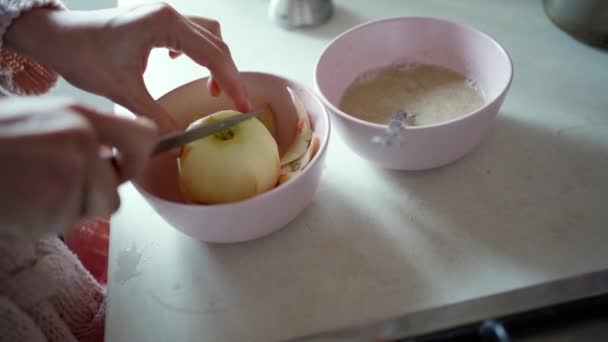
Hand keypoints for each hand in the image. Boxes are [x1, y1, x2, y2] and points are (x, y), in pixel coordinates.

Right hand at [0, 97, 156, 241]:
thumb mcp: (38, 117)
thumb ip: (80, 133)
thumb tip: (114, 152)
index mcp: (79, 117)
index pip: (143, 137)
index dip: (138, 158)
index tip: (127, 167)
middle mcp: (81, 144)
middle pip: (115, 191)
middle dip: (91, 197)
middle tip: (55, 186)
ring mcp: (68, 177)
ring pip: (90, 211)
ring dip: (65, 209)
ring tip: (30, 190)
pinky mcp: (52, 207)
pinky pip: (61, 224)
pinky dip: (41, 221)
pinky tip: (19, 201)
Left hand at [5, 3, 251, 131]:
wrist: (55, 36)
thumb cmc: (82, 54)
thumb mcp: (122, 91)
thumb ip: (155, 116)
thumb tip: (178, 140)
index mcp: (164, 25)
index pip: (213, 54)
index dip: (233, 83)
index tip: (244, 106)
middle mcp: (168, 14)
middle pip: (216, 42)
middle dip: (229, 74)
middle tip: (235, 102)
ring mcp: (162, 15)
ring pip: (207, 34)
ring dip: (216, 60)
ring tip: (212, 88)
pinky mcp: (155, 21)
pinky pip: (191, 32)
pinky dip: (198, 51)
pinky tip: (183, 65)